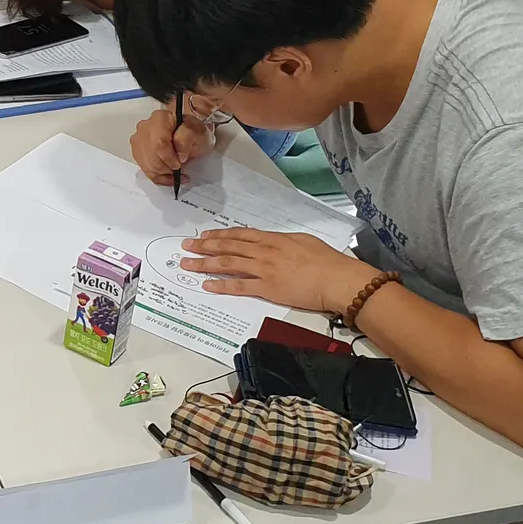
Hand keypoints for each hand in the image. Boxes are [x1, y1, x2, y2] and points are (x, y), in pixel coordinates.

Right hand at [130, 104, 215, 183]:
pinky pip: (145, 169)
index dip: (169, 158)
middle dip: (166, 168)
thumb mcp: (197, 131)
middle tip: (179, 170)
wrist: (190, 135)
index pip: (159, 142)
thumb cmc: (194, 132)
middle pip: (150, 154)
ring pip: (146, 164)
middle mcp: (146, 127)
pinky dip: (159, 177)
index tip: (179, 164)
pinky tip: (169, 177)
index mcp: (160, 118)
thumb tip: (179, 155)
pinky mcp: (139, 152)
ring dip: (163, 174)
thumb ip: (187, 139)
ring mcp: (140, 140)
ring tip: (176, 174)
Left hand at [177, 229, 377, 314]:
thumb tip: (273, 242)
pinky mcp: (267, 288)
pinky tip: (207, 285)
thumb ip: (283, 241)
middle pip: (228, 247)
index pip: (240, 235)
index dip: (220, 235)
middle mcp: (264, 252)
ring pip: (227, 264)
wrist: (336, 278)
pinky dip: (221, 285)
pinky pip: (239, 286)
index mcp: (273, 239)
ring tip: (188, 264)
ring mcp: (263, 270)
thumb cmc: (326, 260)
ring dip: (205, 264)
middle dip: (204, 247)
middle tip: (186, 246)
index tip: (204, 236)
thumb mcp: (303, 241)